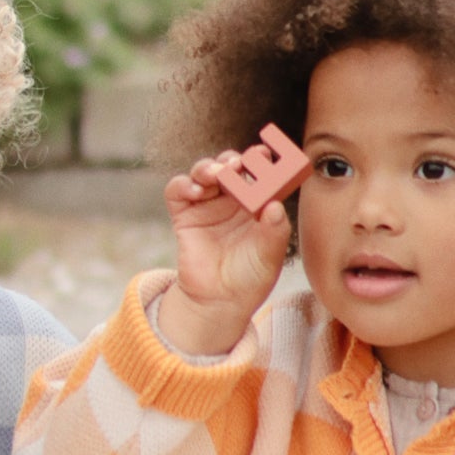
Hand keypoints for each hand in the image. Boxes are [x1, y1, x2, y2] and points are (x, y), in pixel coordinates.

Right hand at [157, 158, 291, 356]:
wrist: (220, 301)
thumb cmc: (250, 277)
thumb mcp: (270, 256)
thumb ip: (275, 231)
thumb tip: (276, 205)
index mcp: (256, 203)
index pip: (258, 173)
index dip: (261, 160)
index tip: (265, 153)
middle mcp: (231, 199)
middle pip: (229, 166)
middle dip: (232, 160)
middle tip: (237, 164)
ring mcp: (207, 204)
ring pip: (204, 171)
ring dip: (209, 167)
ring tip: (217, 175)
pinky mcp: (184, 214)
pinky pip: (178, 189)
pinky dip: (185, 184)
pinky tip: (197, 192)